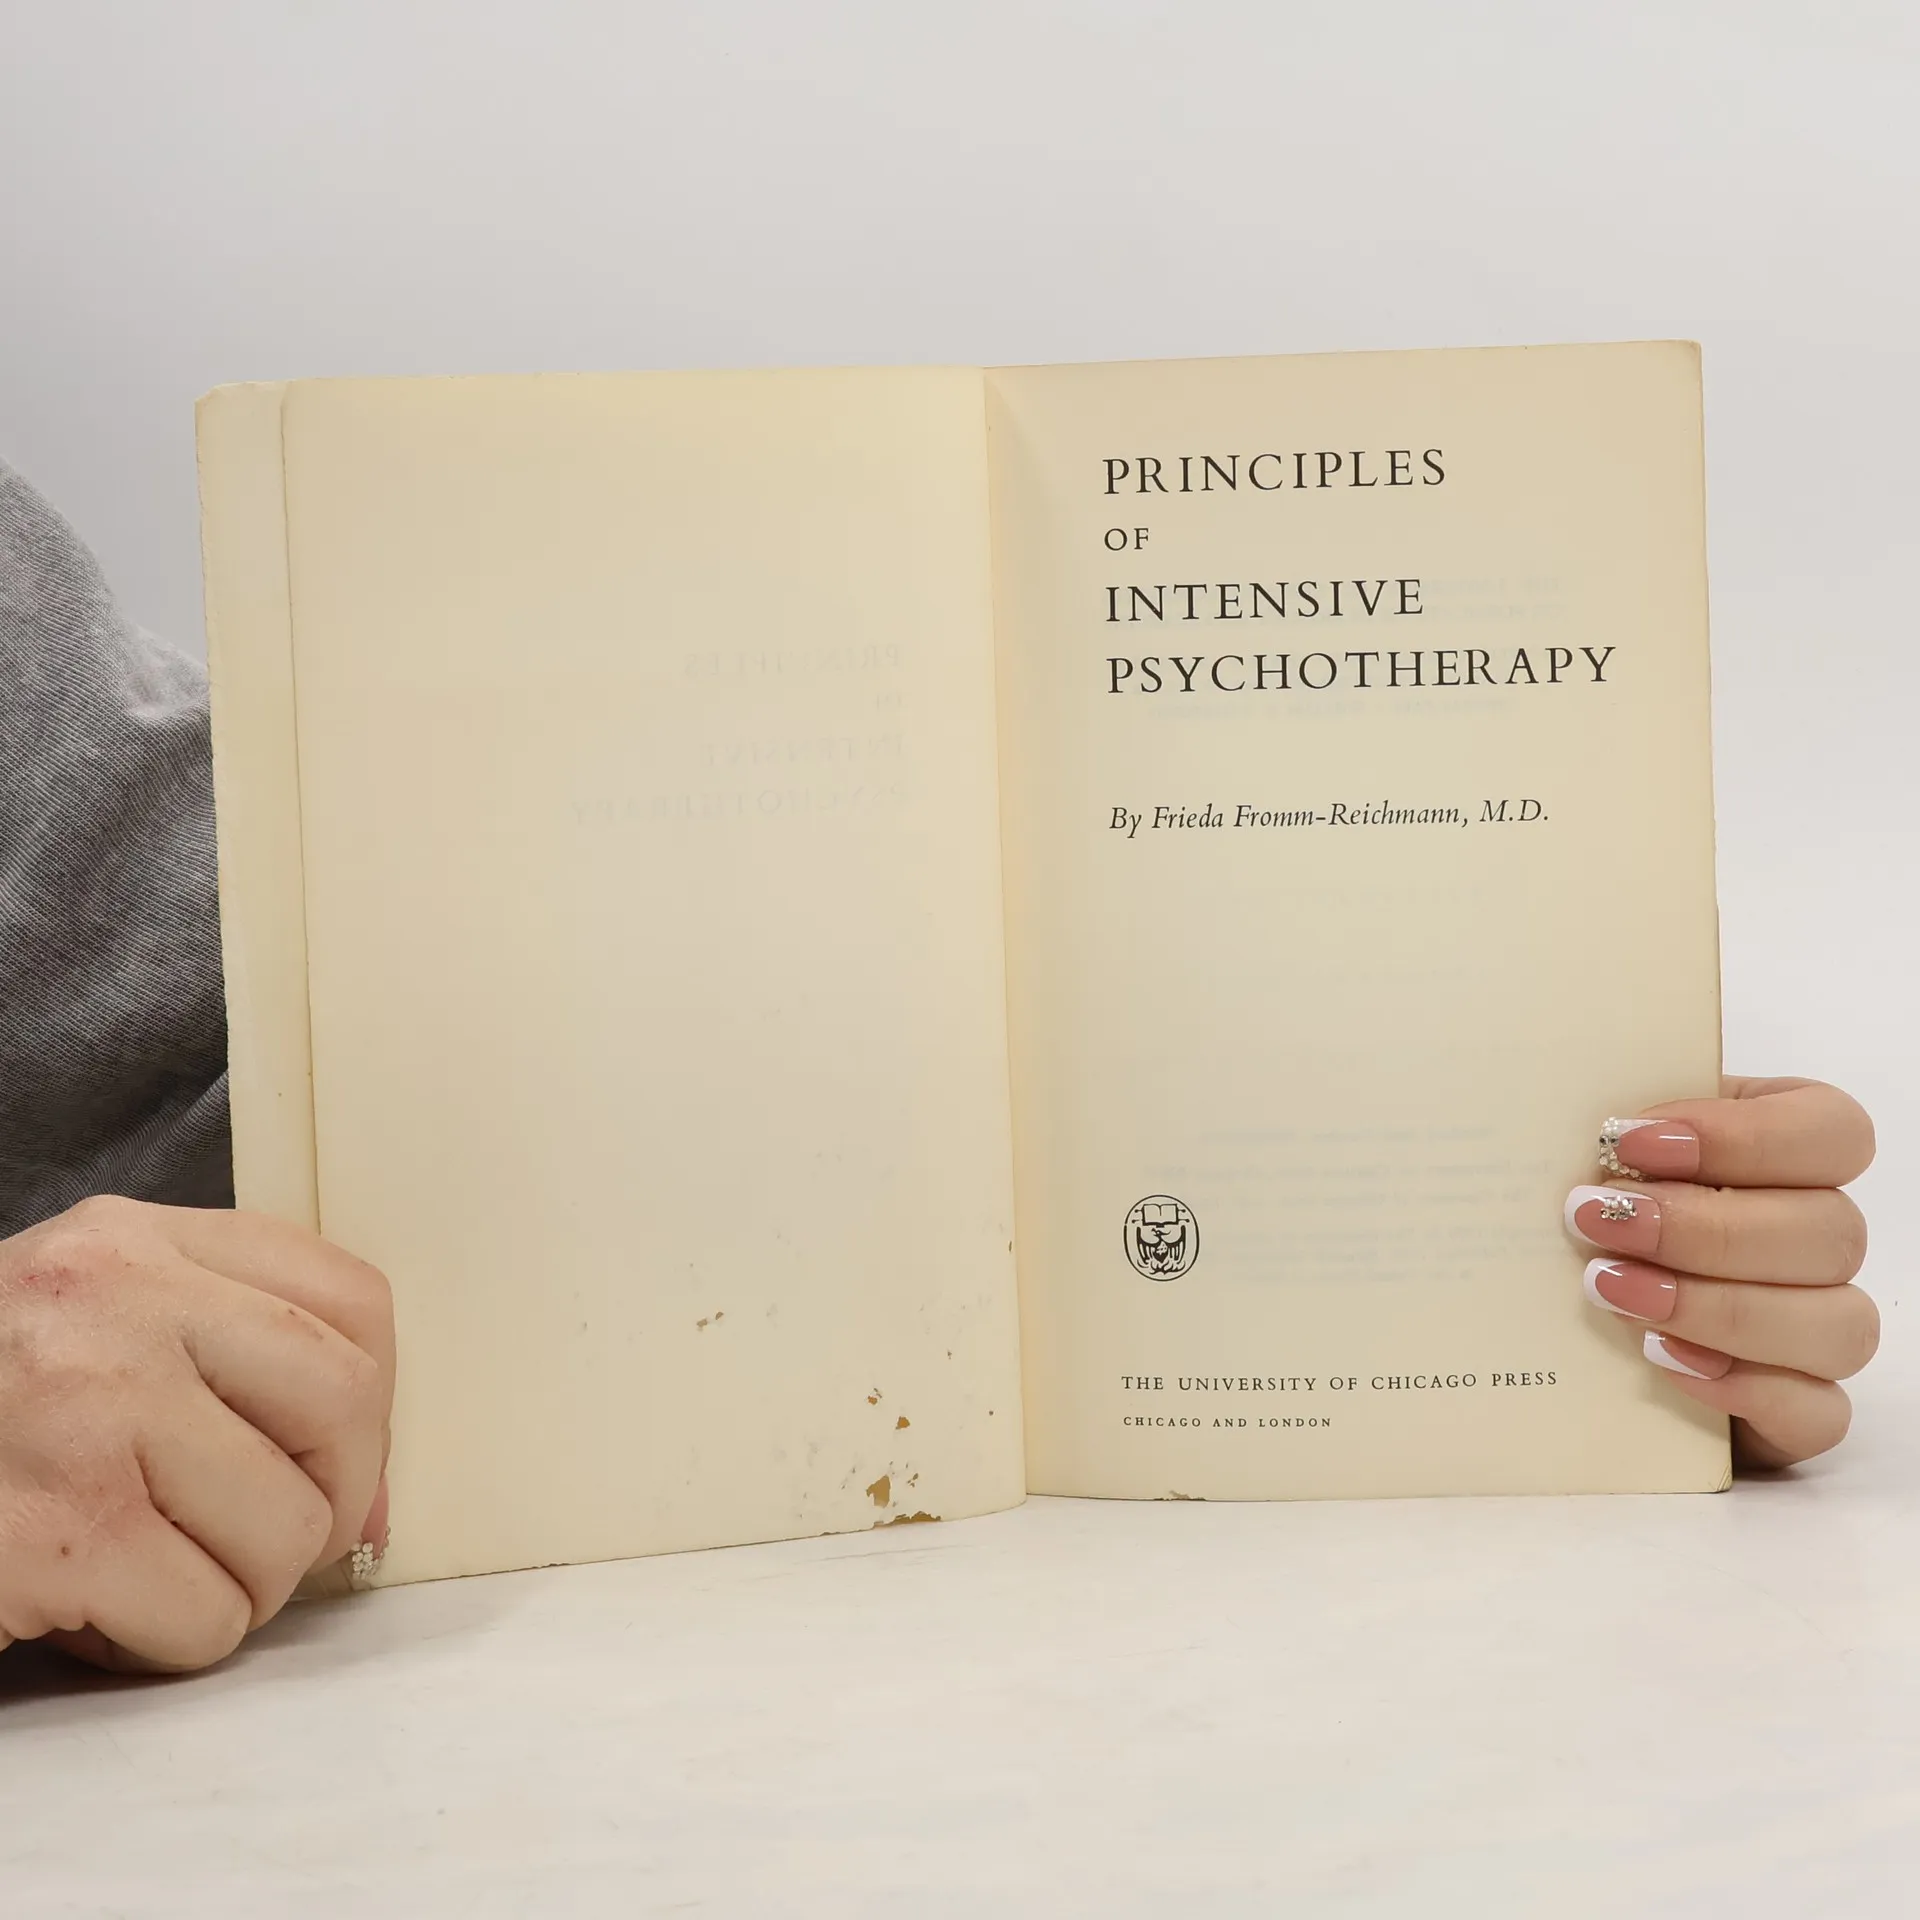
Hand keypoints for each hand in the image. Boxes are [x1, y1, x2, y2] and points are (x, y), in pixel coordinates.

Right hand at [0, 1197, 392, 1671]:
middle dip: (328, 1500)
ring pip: (286, 1530)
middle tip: (260, 1540)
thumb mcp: (88, 1332)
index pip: (350, 1300)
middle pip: (344, 1403)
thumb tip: (370, 1502)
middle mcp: (112, 1304)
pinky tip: (91, 1612)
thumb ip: (226, 1365)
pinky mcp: (51, 1536)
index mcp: (132, 1242)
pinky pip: (205, 1616)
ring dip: (239, 1587)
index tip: (338, 1466)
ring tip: (151, 1573)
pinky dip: (168, 1641)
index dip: (374, 1405)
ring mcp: (80, 1415)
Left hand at [1567, 1077, 1876, 1467]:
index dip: (1744, 1137)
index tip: (1629, 1144)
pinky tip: (1664, 1360)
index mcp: (1789, 1151)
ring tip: (1611, 1291)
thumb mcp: (1600, 1150)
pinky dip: (1746, 1389)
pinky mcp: (1804, 1407)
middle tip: (1597, 1221)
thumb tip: (1595, 1131)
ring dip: (1718, 1307)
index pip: (1832, 1131)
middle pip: (1832, 1232)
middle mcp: (1821, 1237)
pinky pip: (1819, 1411)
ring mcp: (1824, 1327)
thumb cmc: (1596, 1202)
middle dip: (1705, 1228)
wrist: (1558, 1309)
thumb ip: (1617, 1134)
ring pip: (1836, 1325)